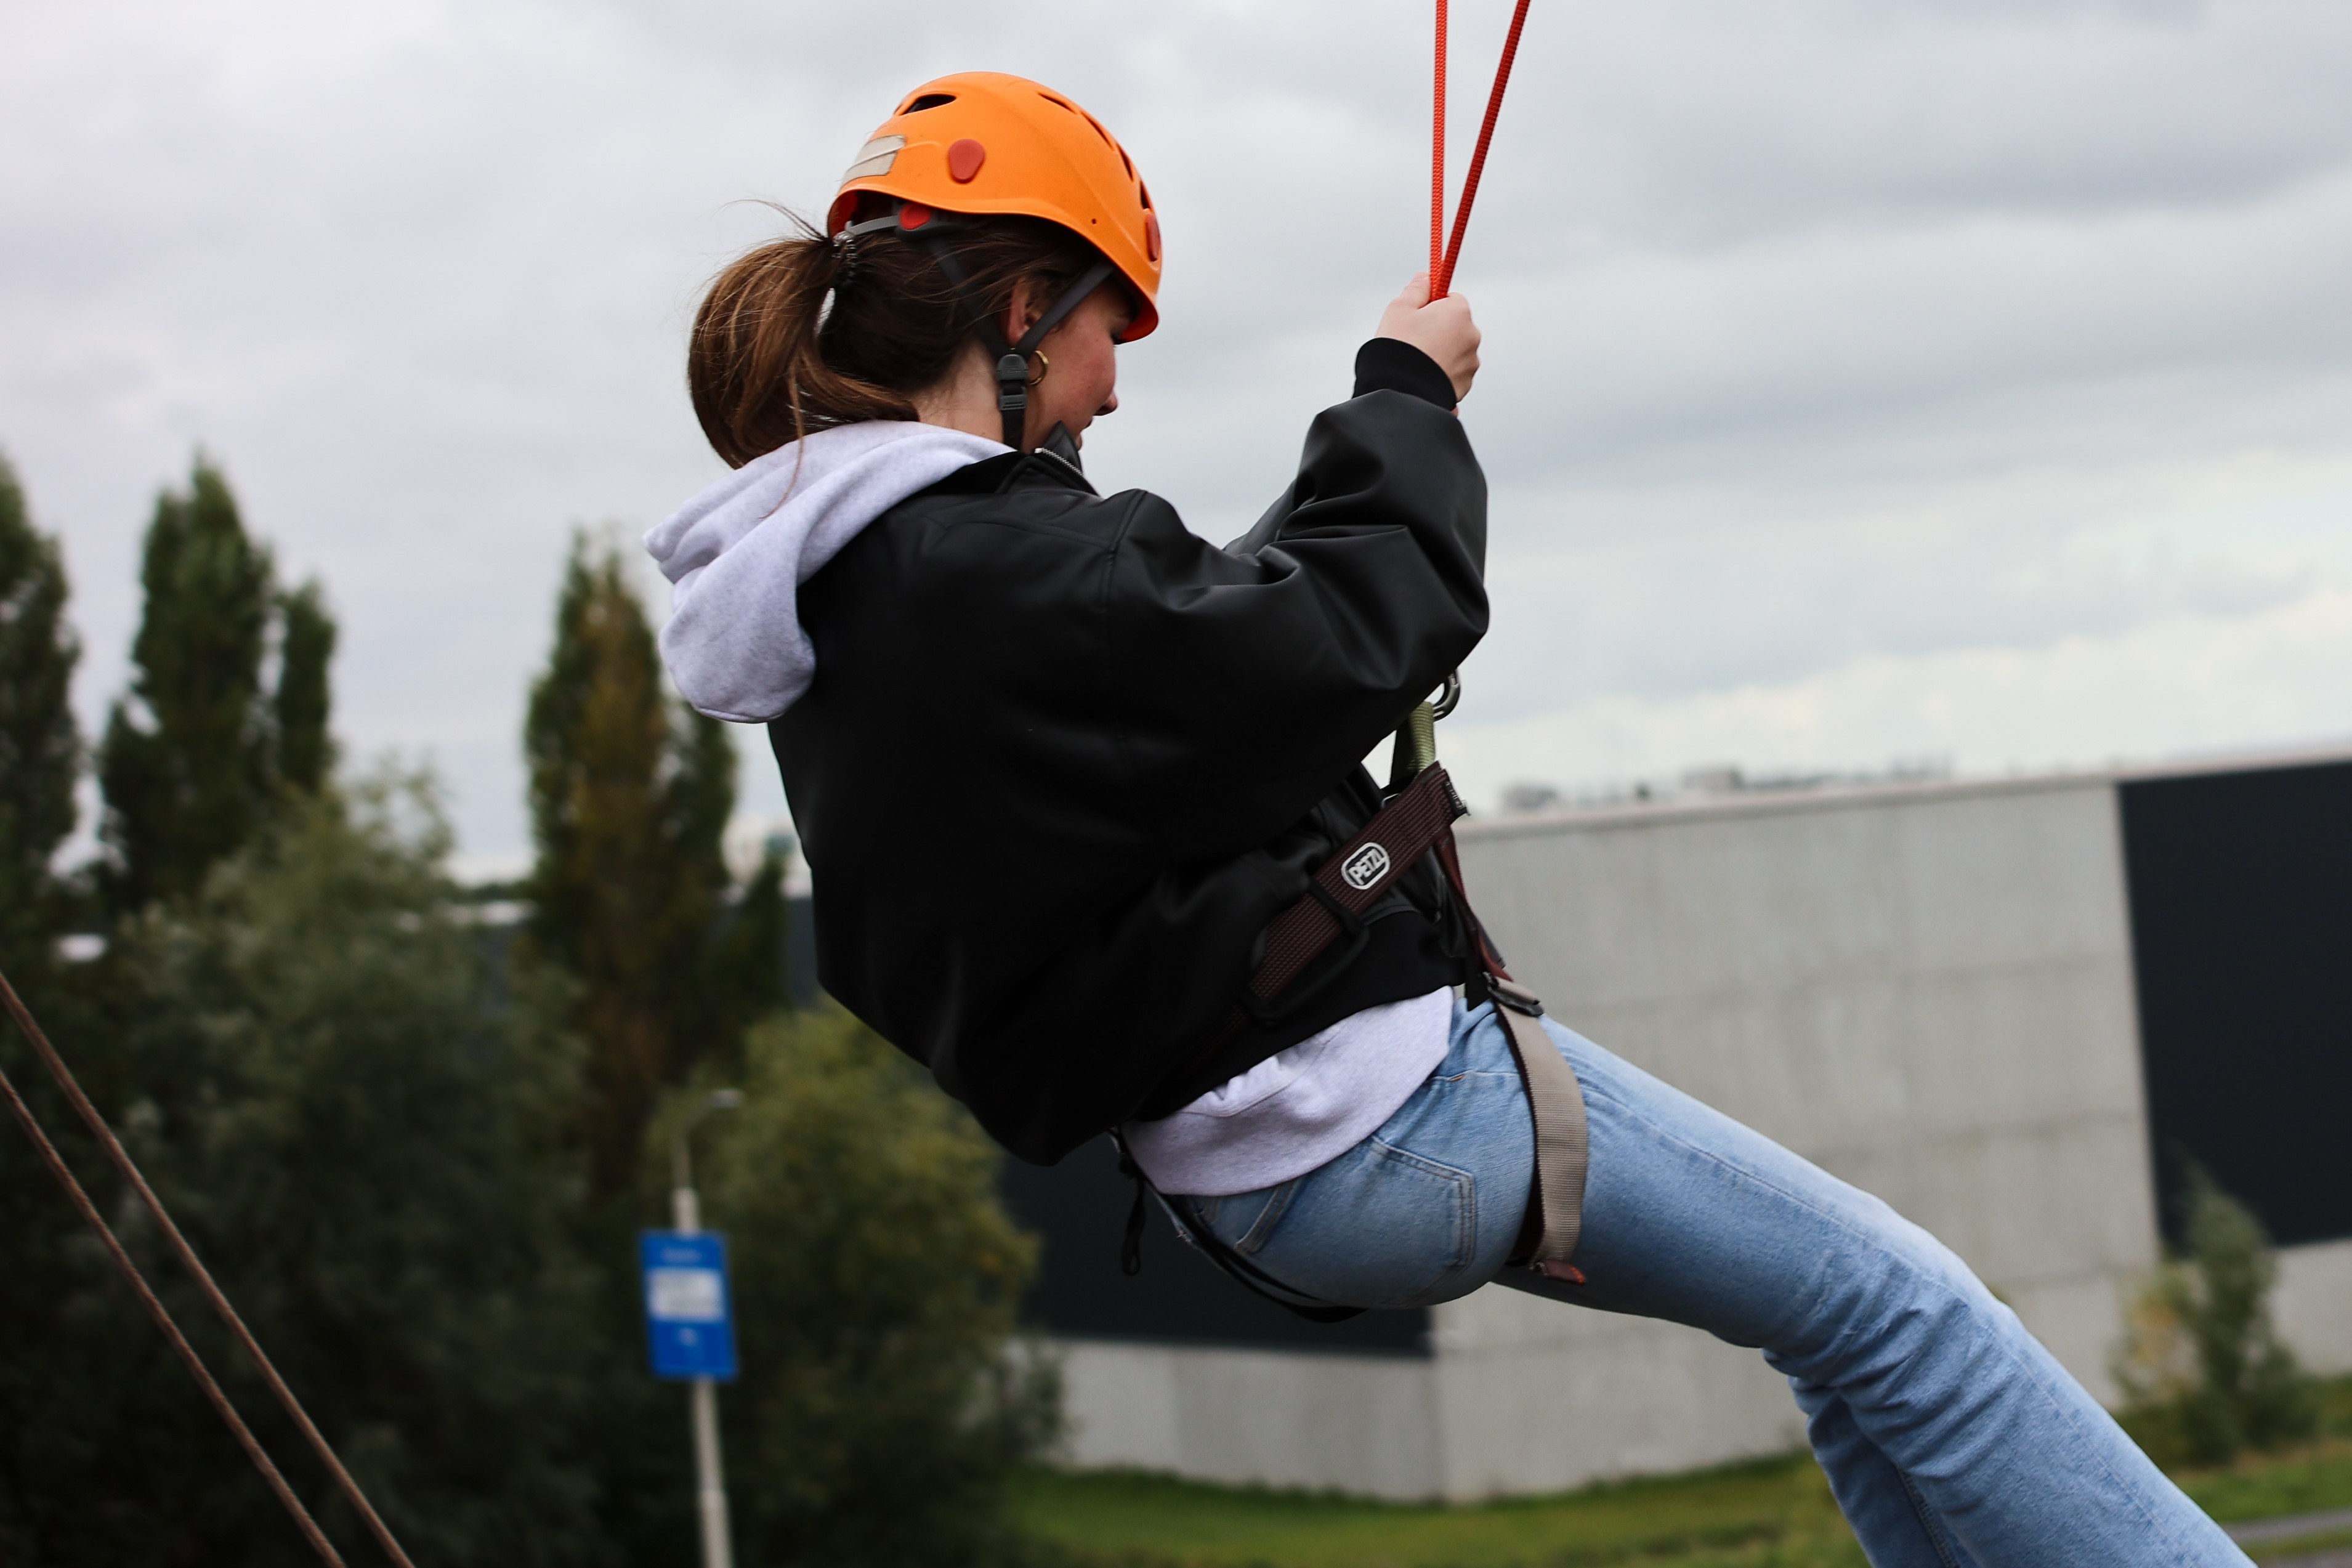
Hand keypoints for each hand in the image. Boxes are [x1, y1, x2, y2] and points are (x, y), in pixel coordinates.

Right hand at [1375, 274, 1480, 400]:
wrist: (1400, 392)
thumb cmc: (1398, 347)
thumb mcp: (1399, 309)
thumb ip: (1415, 289)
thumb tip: (1425, 277)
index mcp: (1459, 312)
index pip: (1452, 299)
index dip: (1433, 306)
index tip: (1418, 315)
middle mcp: (1472, 335)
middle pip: (1455, 326)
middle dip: (1438, 330)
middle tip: (1413, 341)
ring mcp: (1471, 363)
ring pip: (1455, 351)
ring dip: (1441, 353)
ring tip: (1417, 363)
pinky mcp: (1466, 385)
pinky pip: (1454, 374)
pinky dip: (1442, 374)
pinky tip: (1424, 378)